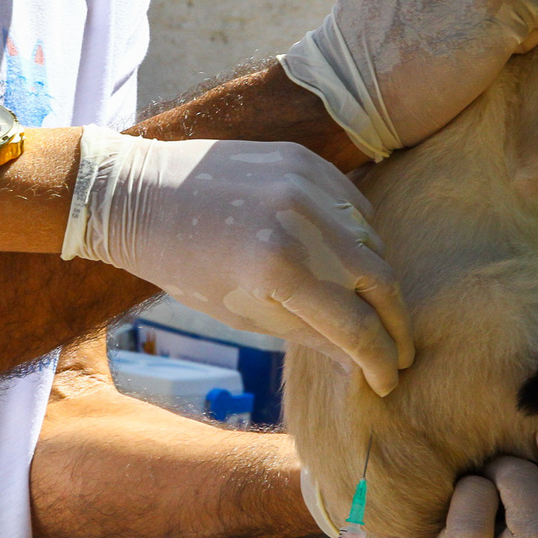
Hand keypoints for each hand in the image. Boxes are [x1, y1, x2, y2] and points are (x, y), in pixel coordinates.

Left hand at [62, 127, 413, 393]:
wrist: (138, 194)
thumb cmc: (182, 265)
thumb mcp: (240, 313)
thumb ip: (308, 336)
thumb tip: (358, 366)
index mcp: (278, 269)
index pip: (354, 325)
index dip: (378, 359)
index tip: (387, 380)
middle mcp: (299, 220)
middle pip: (379, 279)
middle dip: (395, 323)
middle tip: (400, 350)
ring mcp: (304, 182)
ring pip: (373, 239)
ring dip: (378, 278)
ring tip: (370, 306)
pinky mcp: (302, 157)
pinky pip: (353, 202)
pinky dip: (359, 233)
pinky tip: (351, 256)